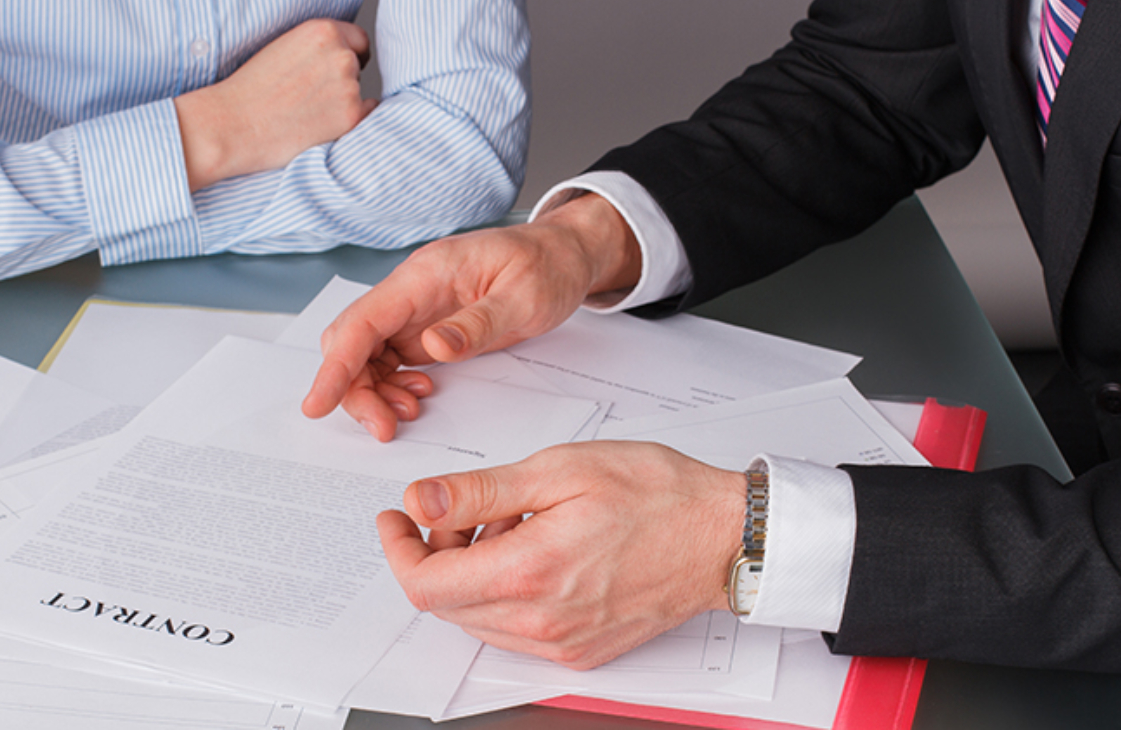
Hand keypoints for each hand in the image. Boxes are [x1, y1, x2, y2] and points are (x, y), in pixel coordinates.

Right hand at [174, 19, 377, 191]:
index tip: (343, 69)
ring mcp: (349, 87)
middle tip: (309, 99)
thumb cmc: (249, 91)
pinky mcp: (350, 118)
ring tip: (306, 114)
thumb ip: (316, 50)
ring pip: (358, 95)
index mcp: (322, 31)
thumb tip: (345, 61)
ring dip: (342, 104)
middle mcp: (341, 55)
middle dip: (342, 81)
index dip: (351, 56)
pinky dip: (350, 124)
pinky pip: (367, 118)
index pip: (358, 41)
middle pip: (357, 68)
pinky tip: (320, 126)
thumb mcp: (284, 49)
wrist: (232, 125)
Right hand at [301, 193, 642, 440]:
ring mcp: (416, 310)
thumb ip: (478, 324)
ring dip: (374, 392)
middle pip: (353, 342)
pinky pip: (390, 360)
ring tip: (406, 416)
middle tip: (384, 427)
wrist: (565, 254)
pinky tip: (417, 399)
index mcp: (427, 275)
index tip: (317, 404)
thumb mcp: (526, 297)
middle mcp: (411, 291)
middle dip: (355, 389)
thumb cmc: (547, 266)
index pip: (363, 321)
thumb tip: (432, 347)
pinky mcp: (426, 327)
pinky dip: (394, 387)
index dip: (334, 366)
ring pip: (367, 356)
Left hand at [377, 441, 744, 668]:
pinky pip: (514, 631)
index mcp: (531, 573)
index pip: (426, 585)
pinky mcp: (580, 651)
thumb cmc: (658, 494)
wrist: (723, 536)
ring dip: (471, 574)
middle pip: (447, 604)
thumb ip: (480, 492)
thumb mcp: (560, 469)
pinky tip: (534, 552)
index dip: (399, 550)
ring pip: (478, 619)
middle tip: (463, 509)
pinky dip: (504, 592)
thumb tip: (421, 502)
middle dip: (438, 554)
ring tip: (509, 524)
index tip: (398, 520)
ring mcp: (562, 644)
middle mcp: (542, 622)